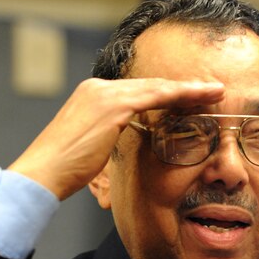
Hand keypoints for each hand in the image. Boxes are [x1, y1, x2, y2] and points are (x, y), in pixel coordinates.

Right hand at [7, 77, 224, 199]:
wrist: (43, 173)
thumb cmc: (65, 170)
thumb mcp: (92, 148)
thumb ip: (111, 137)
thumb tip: (132, 143)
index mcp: (92, 96)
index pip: (139, 91)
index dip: (168, 95)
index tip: (192, 99)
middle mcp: (98, 88)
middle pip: (151, 84)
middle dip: (184, 88)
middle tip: (212, 89)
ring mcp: (104, 94)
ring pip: (157, 87)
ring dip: (189, 89)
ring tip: (215, 90)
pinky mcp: (111, 105)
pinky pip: (154, 96)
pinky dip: (179, 96)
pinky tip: (199, 98)